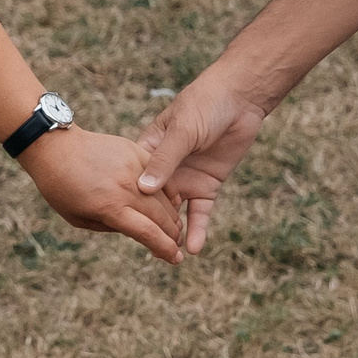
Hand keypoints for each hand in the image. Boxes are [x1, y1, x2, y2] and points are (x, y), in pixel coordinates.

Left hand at [19, 128, 184, 262]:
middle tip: (176, 245)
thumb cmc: (61, 187)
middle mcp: (126, 188)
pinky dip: (168, 190)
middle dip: (173, 235)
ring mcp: (132, 167)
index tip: (175, 259)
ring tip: (174, 227)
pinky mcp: (135, 151)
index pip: (148, 233)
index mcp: (110, 207)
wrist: (56, 147)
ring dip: (172, 215)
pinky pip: (159, 174)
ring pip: (163, 197)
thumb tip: (137, 232)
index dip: (165, 249)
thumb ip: (110, 227)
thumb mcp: (79, 218)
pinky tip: (170, 202)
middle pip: (160, 217)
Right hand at [134, 71, 275, 255]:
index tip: (117, 221)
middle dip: (147, 223)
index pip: (133, 180)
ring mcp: (186, 179)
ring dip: (171, 232)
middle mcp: (165, 169)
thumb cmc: (204, 104)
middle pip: (152, 202)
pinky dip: (198, 230)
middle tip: (140, 247)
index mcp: (150, 150)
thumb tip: (144, 190)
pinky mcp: (208, 186)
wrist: (240, 99)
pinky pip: (200, 212)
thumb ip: (165, 160)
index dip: (126, 199)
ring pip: (174, 212)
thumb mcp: (182, 131)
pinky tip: (193, 249)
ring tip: (167, 257)